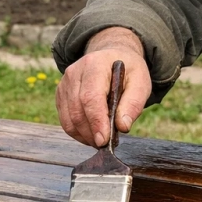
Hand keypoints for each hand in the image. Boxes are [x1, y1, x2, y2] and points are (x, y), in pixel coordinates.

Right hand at [56, 27, 150, 146]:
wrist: (112, 57)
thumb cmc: (128, 71)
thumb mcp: (140, 82)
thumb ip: (133, 103)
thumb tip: (122, 126)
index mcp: (95, 64)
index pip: (90, 97)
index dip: (96, 121)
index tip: (104, 140)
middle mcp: (75, 72)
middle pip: (77, 110)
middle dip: (91, 132)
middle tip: (106, 144)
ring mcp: (64, 83)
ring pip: (68, 119)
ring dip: (84, 135)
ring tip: (101, 140)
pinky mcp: (61, 94)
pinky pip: (65, 120)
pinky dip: (78, 132)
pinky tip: (92, 134)